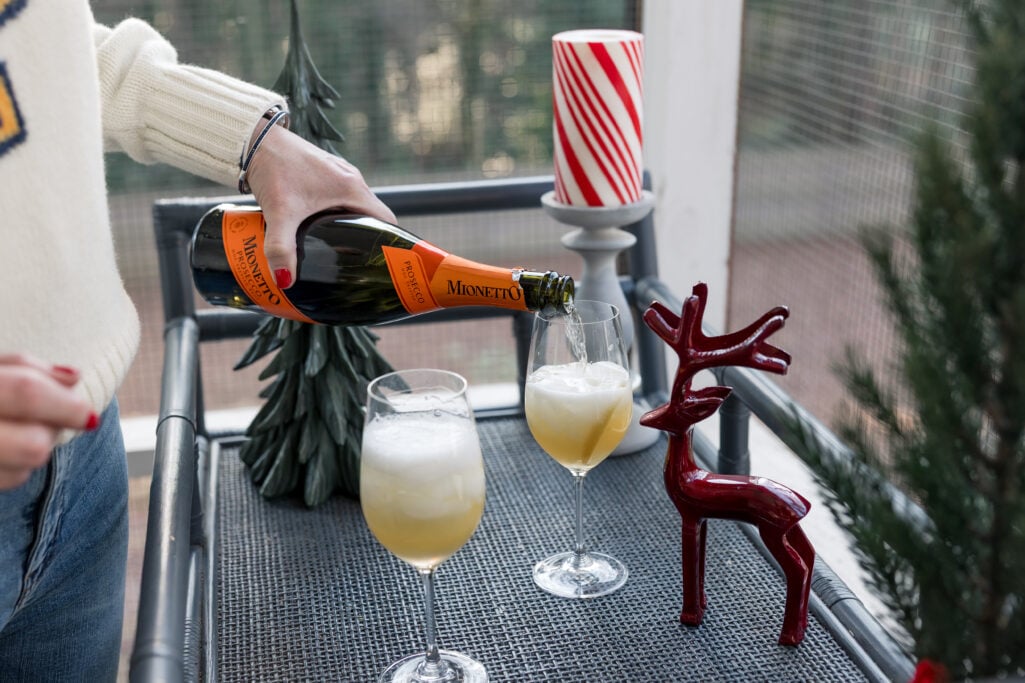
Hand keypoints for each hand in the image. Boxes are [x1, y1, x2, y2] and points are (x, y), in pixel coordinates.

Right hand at [0, 355, 97, 489]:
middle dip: (51, 431)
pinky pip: (6, 483)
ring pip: (22, 470)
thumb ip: (24, 368)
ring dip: (33, 451)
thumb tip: (74, 379)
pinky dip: (13, 469)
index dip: (65, 404)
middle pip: (33, 444)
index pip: (25, 394)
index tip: (89, 414)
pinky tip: (0, 451)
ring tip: (16, 430)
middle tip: (47, 417)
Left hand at [244, 126, 396, 288]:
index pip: (387, 219)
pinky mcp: (324, 171)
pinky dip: (337, 213)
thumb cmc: (273, 168)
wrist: (254, 137)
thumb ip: (281, 248)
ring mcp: (338, 173)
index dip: (389, 241)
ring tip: (338, 249)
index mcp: (352, 188)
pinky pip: (341, 197)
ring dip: (351, 224)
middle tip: (356, 262)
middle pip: (372, 215)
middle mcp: (351, 178)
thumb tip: (285, 281)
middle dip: (367, 237)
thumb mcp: (280, 213)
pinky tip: (319, 227)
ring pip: (356, 205)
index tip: (381, 261)